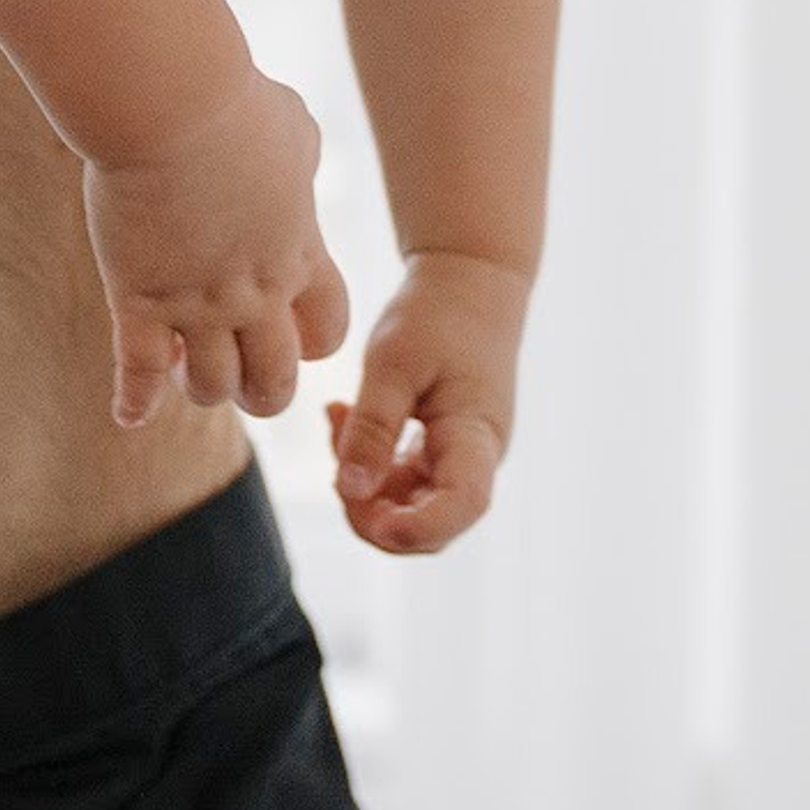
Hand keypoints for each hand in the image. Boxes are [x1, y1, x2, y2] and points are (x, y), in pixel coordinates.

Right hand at [83, 67, 348, 427]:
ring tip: (182, 374)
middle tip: (239, 376)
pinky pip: (138, 372)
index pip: (325, 332)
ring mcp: (197, 304)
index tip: (285, 329)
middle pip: (274, 381)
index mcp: (298, 253)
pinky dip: (134, 402)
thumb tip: (294, 161)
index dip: (309, 341)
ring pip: (211, 387)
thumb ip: (300, 161)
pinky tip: (129, 416)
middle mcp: (255, 293)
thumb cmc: (233, 99)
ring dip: (202, 390)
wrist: (172, 104)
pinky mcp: (139, 299)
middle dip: (261, 390)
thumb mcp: (294, 128)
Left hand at [325, 247, 529, 554]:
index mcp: (476, 435)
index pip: (463, 506)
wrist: (469, 281)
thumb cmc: (437, 314)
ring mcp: (459, 457)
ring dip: (366, 486)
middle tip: (332, 471)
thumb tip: (349, 492)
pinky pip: (403, 479)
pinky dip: (369, 463)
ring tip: (335, 423)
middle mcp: (476, 458)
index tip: (369, 517)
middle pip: (433, 526)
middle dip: (375, 516)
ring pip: (411, 506)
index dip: (418, 528)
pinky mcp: (441, 448)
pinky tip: (340, 418)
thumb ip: (372, 429)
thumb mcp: (393, 364)